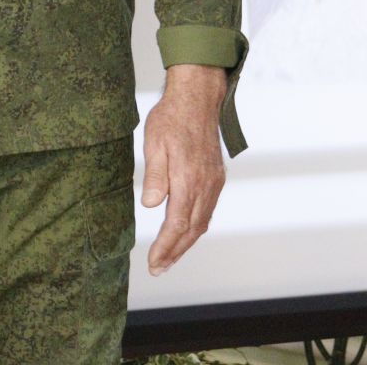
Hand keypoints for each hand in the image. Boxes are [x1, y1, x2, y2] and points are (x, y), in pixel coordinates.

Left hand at [140, 63, 227, 275]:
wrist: (198, 98)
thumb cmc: (171, 118)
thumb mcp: (154, 142)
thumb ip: (154, 175)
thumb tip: (151, 205)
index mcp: (188, 179)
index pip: (176, 224)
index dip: (165, 247)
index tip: (153, 262)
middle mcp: (205, 185)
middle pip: (191, 229)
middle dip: (175, 252)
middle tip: (159, 268)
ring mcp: (213, 182)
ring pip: (202, 222)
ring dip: (186, 243)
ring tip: (170, 258)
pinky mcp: (216, 177)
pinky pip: (208, 209)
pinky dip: (196, 227)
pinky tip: (186, 232)